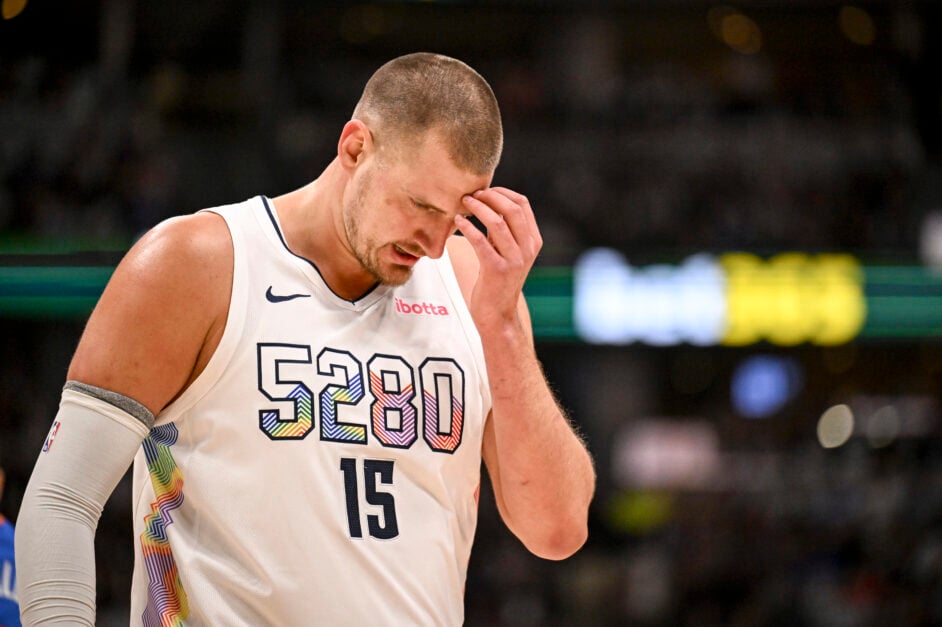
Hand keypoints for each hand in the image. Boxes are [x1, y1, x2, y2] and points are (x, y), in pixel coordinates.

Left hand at [455, 187, 542, 330]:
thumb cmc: (498, 280)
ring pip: (497, 222)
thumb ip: (503, 230)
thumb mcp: (508, 252)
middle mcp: (527, 249)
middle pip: (512, 209)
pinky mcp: (497, 270)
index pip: (523, 204)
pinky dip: (468, 227)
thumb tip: (488, 202)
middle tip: (472, 194)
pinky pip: (480, 241)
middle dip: (490, 196)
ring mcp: (514, 260)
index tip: (485, 190)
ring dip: (478, 208)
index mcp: (533, 241)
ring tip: (464, 203)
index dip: (502, 192)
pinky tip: (458, 221)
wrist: (498, 313)